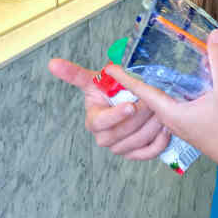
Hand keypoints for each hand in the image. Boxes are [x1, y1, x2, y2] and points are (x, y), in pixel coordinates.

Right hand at [48, 58, 172, 159]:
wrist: (128, 100)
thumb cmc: (111, 89)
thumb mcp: (95, 79)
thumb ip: (74, 73)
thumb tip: (51, 63)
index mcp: (93, 120)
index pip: (101, 123)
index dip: (115, 116)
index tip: (130, 106)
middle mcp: (103, 137)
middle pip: (120, 134)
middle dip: (139, 118)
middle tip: (153, 103)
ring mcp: (119, 148)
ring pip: (135, 144)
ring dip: (151, 128)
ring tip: (162, 111)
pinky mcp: (134, 154)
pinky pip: (148, 153)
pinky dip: (158, 142)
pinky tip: (165, 127)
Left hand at [107, 30, 217, 189]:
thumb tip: (214, 34)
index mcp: (172, 113)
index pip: (143, 92)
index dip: (126, 79)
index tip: (108, 68)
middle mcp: (172, 120)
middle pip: (150, 97)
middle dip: (138, 79)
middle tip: (127, 61)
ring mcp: (183, 125)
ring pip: (163, 102)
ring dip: (156, 86)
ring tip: (149, 68)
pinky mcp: (194, 126)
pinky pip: (176, 106)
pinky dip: (172, 92)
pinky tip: (181, 83)